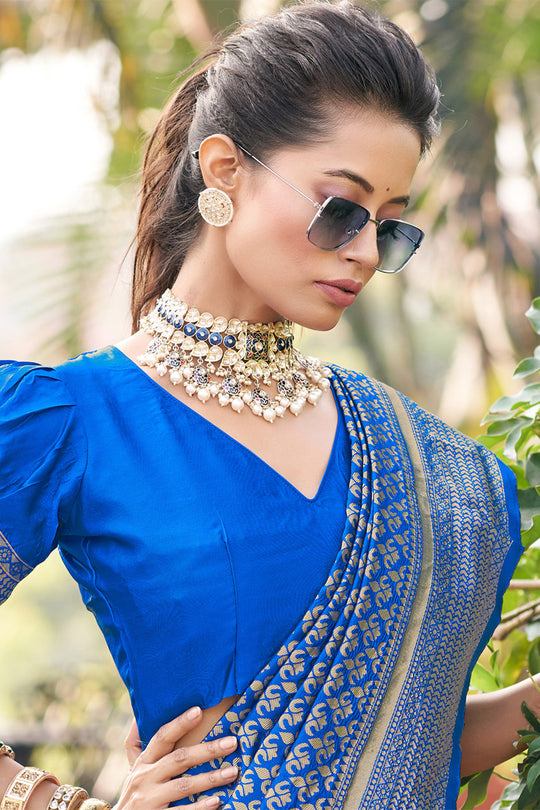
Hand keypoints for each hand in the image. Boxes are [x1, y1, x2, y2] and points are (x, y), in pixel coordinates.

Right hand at [117, 706, 237, 808]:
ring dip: (210, 778)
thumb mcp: (134, 768)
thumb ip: (137, 745)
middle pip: (179, 759)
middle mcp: (145, 778)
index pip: (162, 737)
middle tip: (232, 742)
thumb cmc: (135, 792)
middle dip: (208, 750)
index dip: (180, 723)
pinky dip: (199, 808)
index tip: (199, 710)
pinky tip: (217, 801)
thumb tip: (139, 717)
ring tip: (233, 772)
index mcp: (144, 762)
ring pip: (183, 786)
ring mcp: (149, 800)